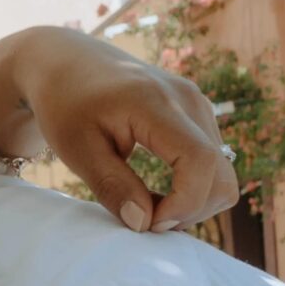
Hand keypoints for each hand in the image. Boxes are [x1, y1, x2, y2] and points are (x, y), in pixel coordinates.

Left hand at [0, 27, 238, 234]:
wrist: (63, 61)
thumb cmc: (62, 103)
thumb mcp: (75, 149)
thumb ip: (112, 186)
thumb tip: (144, 224)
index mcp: (154, 102)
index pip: (199, 161)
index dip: (184, 203)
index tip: (147, 222)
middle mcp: (187, 99)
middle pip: (220, 173)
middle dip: (189, 210)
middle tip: (144, 220)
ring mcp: (196, 102)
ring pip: (221, 172)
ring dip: (191, 201)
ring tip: (145, 205)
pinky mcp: (196, 111)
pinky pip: (212, 161)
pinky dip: (191, 187)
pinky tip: (156, 192)